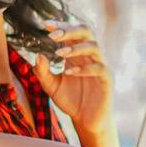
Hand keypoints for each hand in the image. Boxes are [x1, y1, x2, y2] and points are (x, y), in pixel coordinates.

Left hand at [34, 21, 114, 139]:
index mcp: (77, 54)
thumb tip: (38, 55)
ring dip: (76, 48)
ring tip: (60, 53)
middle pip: (87, 32)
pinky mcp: (107, 80)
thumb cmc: (71, 101)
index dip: (61, 25)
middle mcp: (90, 57)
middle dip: (70, 30)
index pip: (72, 32)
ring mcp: (100, 67)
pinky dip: (84, 68)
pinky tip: (69, 73)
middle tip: (53, 35)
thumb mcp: (51, 86)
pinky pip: (100, 68)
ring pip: (95, 47)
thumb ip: (43, 72)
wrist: (86, 121)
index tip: (46, 24)